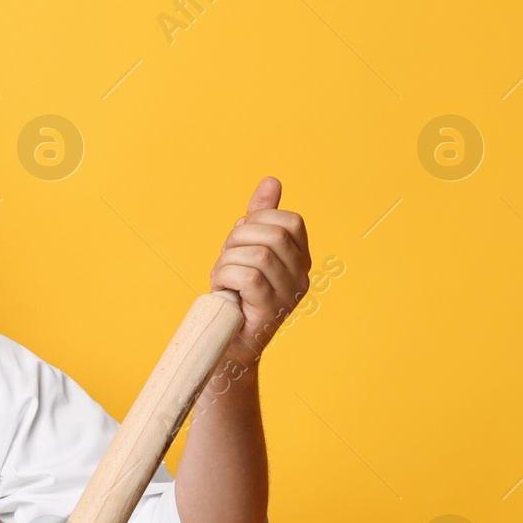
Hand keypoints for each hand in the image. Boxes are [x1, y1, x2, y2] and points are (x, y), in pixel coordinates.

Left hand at [209, 176, 311, 367]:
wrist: (227, 342)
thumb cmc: (236, 293)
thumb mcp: (246, 248)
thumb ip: (260, 216)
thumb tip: (271, 181)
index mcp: (300, 257)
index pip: (291, 220)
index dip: (258, 220)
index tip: (240, 238)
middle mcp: (302, 275)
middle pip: (272, 234)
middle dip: (238, 240)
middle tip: (226, 259)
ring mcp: (289, 294)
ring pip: (258, 254)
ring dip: (227, 260)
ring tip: (222, 277)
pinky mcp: (271, 311)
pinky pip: (248, 277)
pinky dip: (225, 277)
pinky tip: (220, 288)